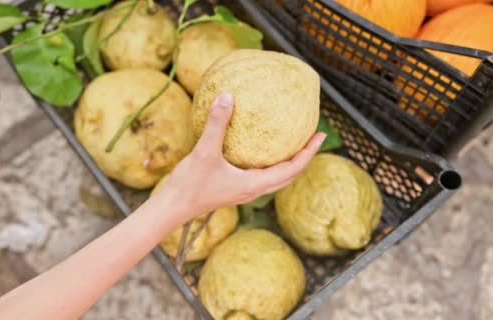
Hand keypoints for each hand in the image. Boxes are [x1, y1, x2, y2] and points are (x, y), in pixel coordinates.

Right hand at [155, 92, 325, 222]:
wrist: (171, 208)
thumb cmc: (189, 185)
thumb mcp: (204, 152)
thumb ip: (217, 125)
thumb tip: (228, 96)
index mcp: (253, 185)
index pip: (291, 170)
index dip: (308, 153)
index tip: (321, 135)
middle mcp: (252, 189)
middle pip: (288, 175)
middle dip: (303, 157)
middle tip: (314, 138)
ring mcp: (242, 190)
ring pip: (274, 177)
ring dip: (287, 162)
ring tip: (293, 142)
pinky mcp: (231, 187)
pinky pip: (258, 173)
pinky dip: (267, 162)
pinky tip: (257, 147)